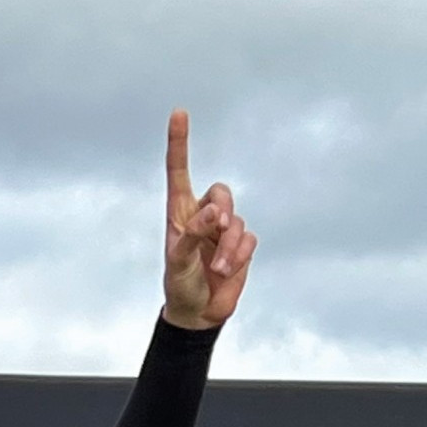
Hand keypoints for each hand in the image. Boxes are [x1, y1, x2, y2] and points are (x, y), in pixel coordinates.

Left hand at [161, 110, 255, 329]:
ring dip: (229, 245)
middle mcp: (203, 216)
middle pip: (221, 192)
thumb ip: (191, 235)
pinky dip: (239, 255)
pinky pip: (249, 239)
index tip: (179, 113)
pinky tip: (227, 271)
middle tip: (216, 228)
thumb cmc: (179, 285)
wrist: (198, 312)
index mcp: (179, 214)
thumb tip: (213, 213)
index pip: (178, 172)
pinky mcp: (242, 246)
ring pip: (237, 219)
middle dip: (222, 210)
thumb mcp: (176, 262)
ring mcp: (224, 230)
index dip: (179, 143)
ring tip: (218, 268)